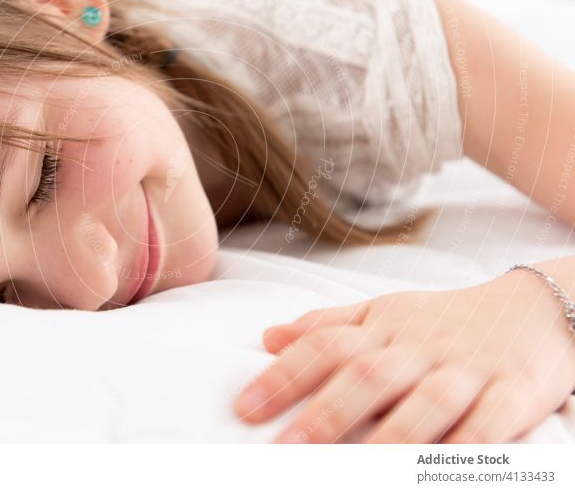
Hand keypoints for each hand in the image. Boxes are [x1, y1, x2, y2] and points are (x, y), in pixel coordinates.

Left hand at [234, 271, 574, 442]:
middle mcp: (420, 347)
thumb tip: (268, 336)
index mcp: (384, 327)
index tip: (245, 407)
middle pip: (368, 375)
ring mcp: (468, 370)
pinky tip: (435, 473)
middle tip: (284, 448)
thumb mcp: (385, 312)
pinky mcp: (516, 393)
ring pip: (426, 403)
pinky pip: (491, 426)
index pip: (326, 344)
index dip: (285, 374)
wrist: (537, 308)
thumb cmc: (444, 320)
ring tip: (353, 471)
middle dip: (325, 413)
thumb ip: (329, 325)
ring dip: (389, 439)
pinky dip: (466, 452)